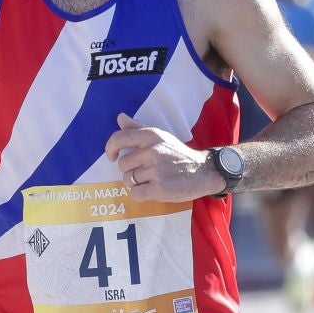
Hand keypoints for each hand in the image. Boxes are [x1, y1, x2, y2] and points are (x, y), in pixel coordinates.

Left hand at [104, 112, 222, 202]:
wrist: (203, 171)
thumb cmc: (178, 154)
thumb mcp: (161, 136)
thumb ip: (138, 127)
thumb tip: (119, 117)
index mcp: (150, 136)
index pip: (118, 138)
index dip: (110, 149)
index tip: (113, 156)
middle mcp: (151, 151)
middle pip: (122, 165)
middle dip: (130, 170)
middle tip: (146, 171)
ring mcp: (155, 170)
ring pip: (128, 180)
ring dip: (136, 183)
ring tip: (152, 180)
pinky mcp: (159, 188)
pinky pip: (135, 194)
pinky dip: (141, 194)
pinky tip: (152, 190)